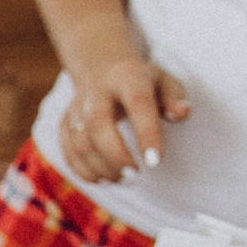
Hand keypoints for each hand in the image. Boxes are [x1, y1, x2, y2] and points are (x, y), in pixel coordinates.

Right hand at [59, 58, 188, 183]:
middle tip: (134, 176)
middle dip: (114, 155)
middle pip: (97, 124)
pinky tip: (103, 179)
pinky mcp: (65, 122)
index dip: (146, 133)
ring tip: (123, 180)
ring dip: (100, 167)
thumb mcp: (164, 81)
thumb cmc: (141, 81)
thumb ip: (175, 97)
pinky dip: (83, 170)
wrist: (100, 66)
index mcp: (127, 77)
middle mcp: (96, 90)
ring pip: (80, 142)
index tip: (154, 162)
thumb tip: (181, 114)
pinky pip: (68, 150)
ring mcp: (76, 107)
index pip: (137, 104)